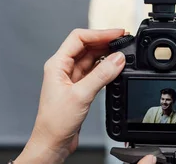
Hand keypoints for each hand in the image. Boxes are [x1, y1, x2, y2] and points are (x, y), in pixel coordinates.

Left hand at [14, 29, 125, 163]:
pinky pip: (94, 72)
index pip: (79, 38)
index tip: (117, 34)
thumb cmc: (55, 121)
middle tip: (124, 42)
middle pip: (86, 46)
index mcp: (57, 64)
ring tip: (122, 54)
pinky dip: (105, 69)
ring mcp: (71, 79)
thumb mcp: (81, 95)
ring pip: (91, 59)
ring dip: (106, 56)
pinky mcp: (78, 89)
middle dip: (105, 42)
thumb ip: (101, 75)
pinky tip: (115, 69)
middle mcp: (63, 68)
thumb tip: (118, 59)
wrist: (52, 142)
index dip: (99, 33)